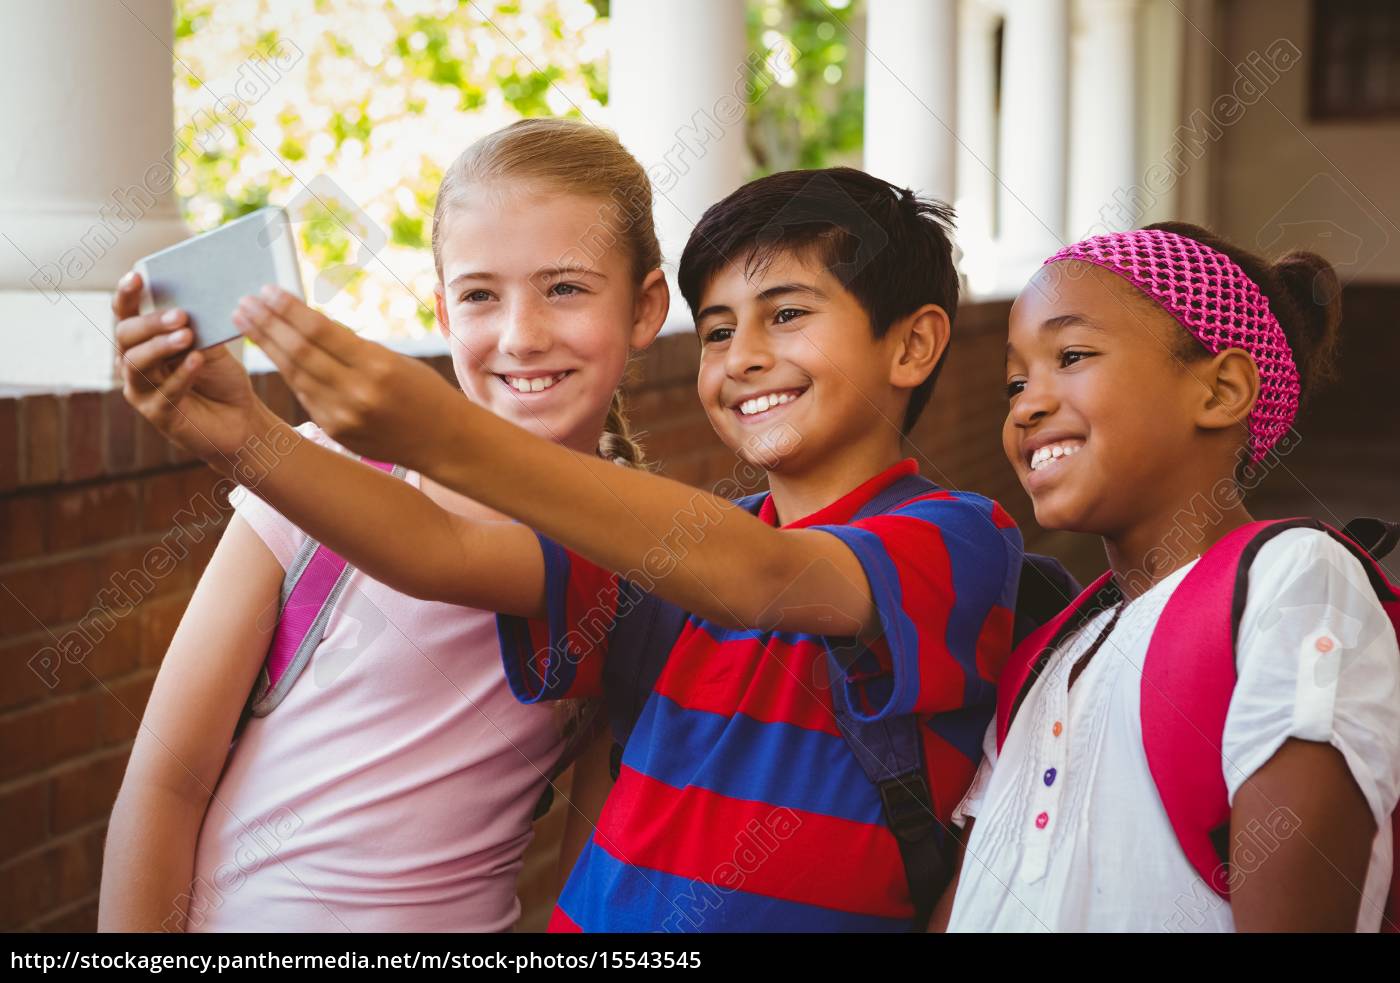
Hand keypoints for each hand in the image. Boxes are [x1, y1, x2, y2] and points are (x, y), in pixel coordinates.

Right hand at [113, 271, 272, 466]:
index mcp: (144, 341)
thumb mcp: (210, 346)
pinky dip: (182, 375)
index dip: (127, 295)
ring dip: (161, 346)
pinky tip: (197, 360)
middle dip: (151, 323)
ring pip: (137, 364)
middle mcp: (134, 364)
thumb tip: (193, 301)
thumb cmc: (221, 379)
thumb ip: (197, 327)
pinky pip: (164, 392)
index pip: (126, 313)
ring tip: (187, 335)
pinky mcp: (157, 415)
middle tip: (180, 315)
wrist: (241, 419)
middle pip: (125, 336)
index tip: (137, 276)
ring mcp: (142, 391)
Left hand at [233, 286, 461, 468]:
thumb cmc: (427, 393)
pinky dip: (287, 370)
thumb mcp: (396, 361)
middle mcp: (357, 394)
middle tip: (245, 303)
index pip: (321, 332)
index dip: (289, 310)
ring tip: (246, 323)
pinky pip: (305, 395)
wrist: (447, 443)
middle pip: (299, 353)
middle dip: (268, 325)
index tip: (267, 290)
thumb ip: (353, 347)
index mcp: (378, 368)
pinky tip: (273, 351)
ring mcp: (343, 417)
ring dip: (267, 346)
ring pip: (294, 374)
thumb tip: (309, 325)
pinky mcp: (336, 432)